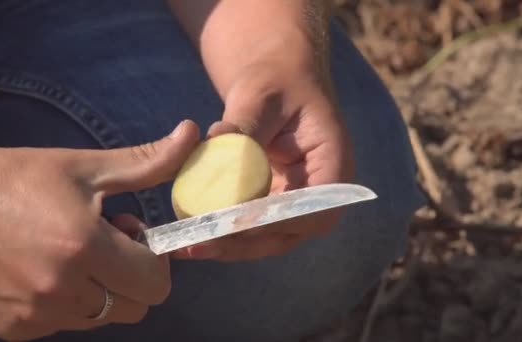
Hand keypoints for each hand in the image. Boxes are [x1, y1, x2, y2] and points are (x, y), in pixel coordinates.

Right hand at [0, 121, 198, 340]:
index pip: (155, 283)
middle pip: (135, 307)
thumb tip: (193, 134)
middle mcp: (61, 292)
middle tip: (108, 242)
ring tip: (74, 253)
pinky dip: (69, 302)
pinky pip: (65, 324)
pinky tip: (47, 270)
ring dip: (102, 290)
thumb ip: (147, 163)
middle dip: (133, 277)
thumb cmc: (18, 179)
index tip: (134, 232)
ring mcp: (34, 316)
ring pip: (101, 317)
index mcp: (83, 248)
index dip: (154, 259)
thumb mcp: (86, 168)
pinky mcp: (13, 329)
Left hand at [171, 60, 354, 261]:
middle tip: (200, 243)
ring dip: (229, 244)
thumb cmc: (277, 81)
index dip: (277, 221)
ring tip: (188, 246)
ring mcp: (295, 202)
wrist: (276, 81)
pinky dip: (222, 232)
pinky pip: (249, 227)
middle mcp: (319, 192)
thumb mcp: (262, 96)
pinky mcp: (270, 204)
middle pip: (288, 232)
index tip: (236, 222)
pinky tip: (190, 234)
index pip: (315, 209)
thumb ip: (244, 124)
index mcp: (333, 164)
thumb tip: (217, 142)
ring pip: (266, 238)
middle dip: (243, 242)